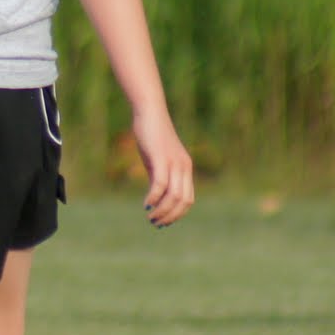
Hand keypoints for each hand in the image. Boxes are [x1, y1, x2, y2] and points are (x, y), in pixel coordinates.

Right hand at [132, 104, 194, 227]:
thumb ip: (158, 177)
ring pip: (174, 196)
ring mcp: (174, 162)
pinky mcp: (161, 158)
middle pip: (184, 201)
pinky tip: (146, 204)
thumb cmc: (151, 135)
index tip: (164, 222)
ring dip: (162, 211)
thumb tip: (155, 197)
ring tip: (150, 217)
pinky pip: (161, 184)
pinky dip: (154, 197)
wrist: (149, 112)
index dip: (178, 214)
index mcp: (185, 168)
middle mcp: (183, 167)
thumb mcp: (156, 160)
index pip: (188, 199)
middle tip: (155, 223)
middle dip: (170, 216)